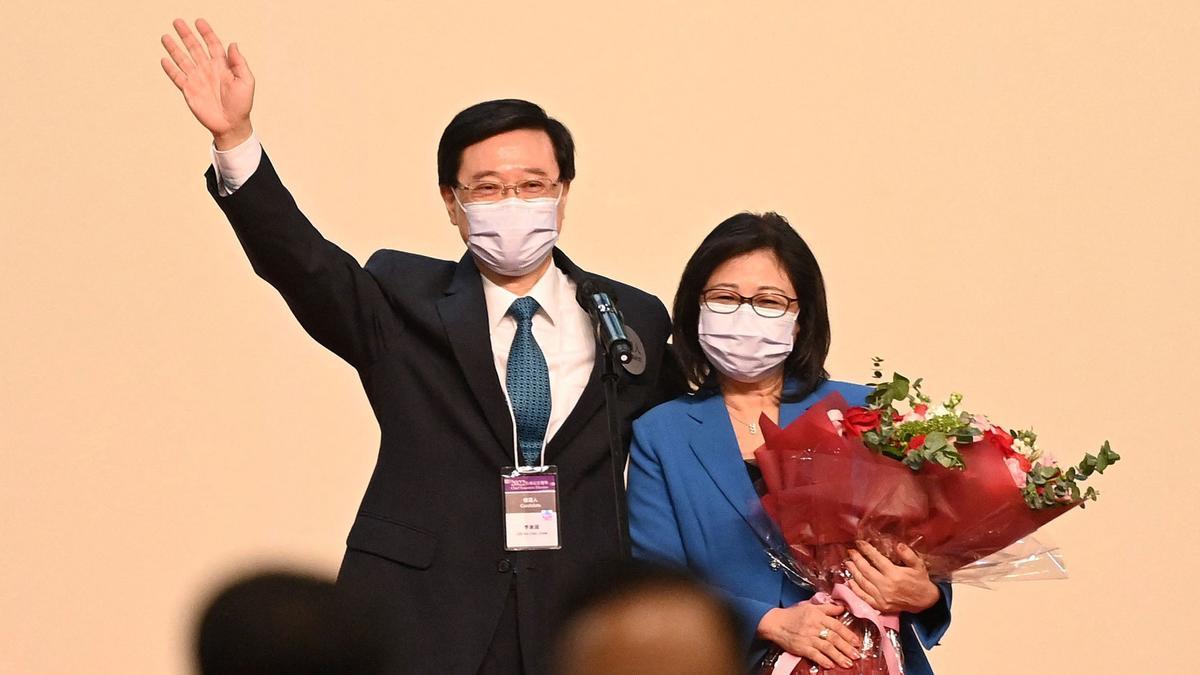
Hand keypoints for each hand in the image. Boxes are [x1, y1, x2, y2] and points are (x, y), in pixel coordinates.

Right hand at [160, 18, 254, 148]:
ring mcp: (197, 79)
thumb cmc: (241, 104)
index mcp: (222, 65)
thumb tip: (233, 44)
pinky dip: (170, 69)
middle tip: (177, 22)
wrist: (231, 125)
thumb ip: (239, 63)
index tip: (199, 22)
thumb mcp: (246, 81)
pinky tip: (164, 59)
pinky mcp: (189, 90)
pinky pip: (177, 77)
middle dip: (186, 35)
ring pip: (183, 60)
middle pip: (194, 48)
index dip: (206, 32)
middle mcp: (208, 69)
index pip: (212, 44)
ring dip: (174, 48)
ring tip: (166, 37)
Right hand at [757, 602, 860, 669]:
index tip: (856, 642)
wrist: (776, 623)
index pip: (836, 625)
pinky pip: (814, 655)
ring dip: (838, 656)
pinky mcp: (801, 647)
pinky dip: (823, 660)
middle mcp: (814, 627)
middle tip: (857, 655)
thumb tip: (843, 608)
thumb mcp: (811, 607)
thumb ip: (828, 608)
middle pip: (834, 638)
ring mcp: (808, 638)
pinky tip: (830, 665)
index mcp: (818, 616)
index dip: (848, 634)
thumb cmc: (794, 615)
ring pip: (826, 648)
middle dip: (846, 648)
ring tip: (848, 663)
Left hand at [844, 541, 939, 613]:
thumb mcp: (918, 565)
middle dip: (856, 559)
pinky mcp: (880, 606)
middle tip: (850, 551)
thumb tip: (898, 544)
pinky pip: (864, 597)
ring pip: (862, 583)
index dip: (866, 550)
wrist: (926, 602)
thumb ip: (908, 554)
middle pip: (866, 570)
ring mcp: (881, 597)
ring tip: (848, 563)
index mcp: (894, 574)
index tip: (859, 542)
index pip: (876, 559)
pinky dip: (855, 589)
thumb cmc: (920, 581)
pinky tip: (850, 581)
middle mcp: (885, 586)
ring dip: (853, 572)